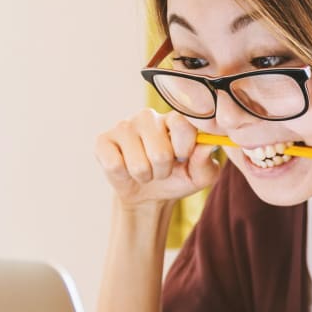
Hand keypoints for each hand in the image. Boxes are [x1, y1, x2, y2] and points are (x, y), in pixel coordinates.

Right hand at [94, 109, 219, 209]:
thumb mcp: (200, 176)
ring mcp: (124, 126)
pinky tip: (126, 168)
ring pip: (138, 164)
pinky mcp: (103, 140)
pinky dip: (124, 176)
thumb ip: (206, 161)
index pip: (182, 124)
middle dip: (164, 171)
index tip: (183, 158)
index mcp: (175, 119)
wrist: (149, 194)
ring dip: (145, 176)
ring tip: (146, 170)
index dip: (184, 148)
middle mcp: (148, 117)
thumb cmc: (178, 178)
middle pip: (160, 152)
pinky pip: (115, 165)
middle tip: (162, 169)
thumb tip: (208, 145)